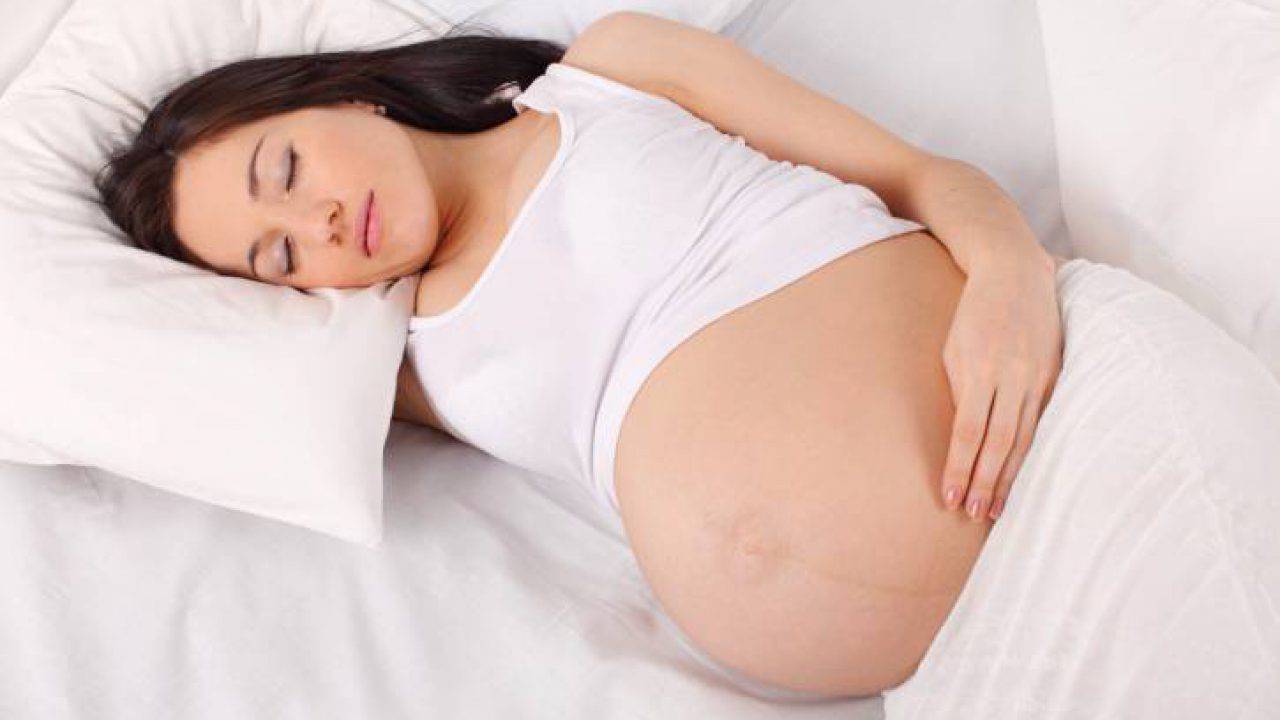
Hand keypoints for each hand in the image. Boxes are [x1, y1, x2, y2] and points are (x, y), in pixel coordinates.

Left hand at [940, 250, 1062, 520]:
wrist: (1015, 272)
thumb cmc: (973, 313)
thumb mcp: (953, 349)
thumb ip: (959, 391)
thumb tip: (960, 437)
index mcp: (982, 369)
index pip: (969, 432)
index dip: (960, 468)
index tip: (951, 496)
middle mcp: (1013, 376)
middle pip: (999, 443)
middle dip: (986, 483)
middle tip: (975, 514)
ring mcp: (1038, 376)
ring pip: (1025, 438)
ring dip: (1009, 476)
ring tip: (997, 508)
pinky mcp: (1055, 375)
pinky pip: (1043, 421)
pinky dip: (1031, 451)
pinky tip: (1023, 474)